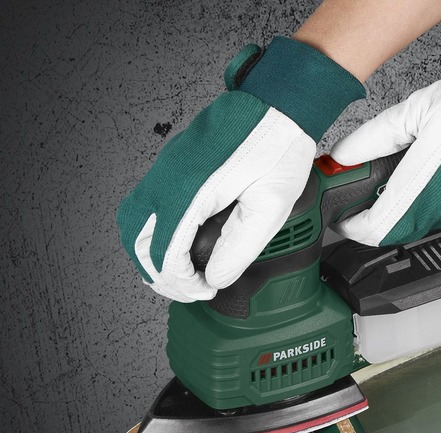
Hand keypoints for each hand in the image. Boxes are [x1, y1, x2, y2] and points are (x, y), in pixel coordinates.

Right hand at [117, 38, 363, 300]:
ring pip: (133, 223)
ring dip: (150, 255)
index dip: (181, 282)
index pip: (165, 253)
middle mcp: (168, 178)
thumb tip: (216, 278)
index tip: (203, 291)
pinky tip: (176, 243)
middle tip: (188, 290)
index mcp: (190, 190)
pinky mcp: (171, 165)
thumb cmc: (277, 146)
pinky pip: (143, 204)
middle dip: (160, 275)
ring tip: (180, 274)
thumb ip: (241, 246)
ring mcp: (165, 168)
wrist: (277, 104)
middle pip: (139, 242)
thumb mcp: (271, 205)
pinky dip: (152, 233)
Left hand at [330, 43, 440, 245]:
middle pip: (401, 227)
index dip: (354, 228)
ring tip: (427, 168)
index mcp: (423, 188)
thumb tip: (344, 156)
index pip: (376, 228)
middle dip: (385, 213)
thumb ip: (373, 139)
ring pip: (431, 219)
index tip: (345, 221)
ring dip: (420, 203)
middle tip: (379, 191)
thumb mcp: (415, 112)